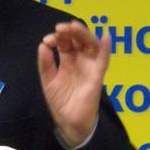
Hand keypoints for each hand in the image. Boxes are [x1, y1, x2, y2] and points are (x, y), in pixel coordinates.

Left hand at [37, 21, 110, 146]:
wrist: (69, 123)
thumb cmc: (61, 102)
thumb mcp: (48, 80)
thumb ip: (45, 63)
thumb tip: (43, 44)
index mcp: (68, 60)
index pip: (65, 42)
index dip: (57, 37)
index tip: (47, 41)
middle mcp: (80, 60)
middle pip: (78, 39)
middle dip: (70, 31)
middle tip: (60, 28)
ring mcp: (89, 67)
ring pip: (91, 45)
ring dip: (84, 34)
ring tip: (74, 27)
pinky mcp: (97, 76)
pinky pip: (104, 60)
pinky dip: (106, 48)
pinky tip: (106, 37)